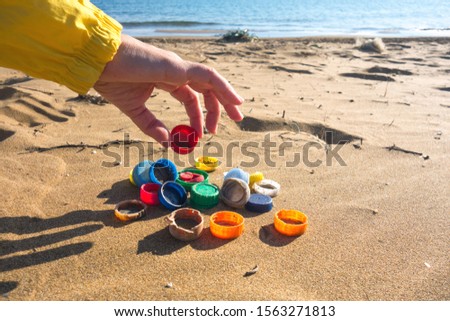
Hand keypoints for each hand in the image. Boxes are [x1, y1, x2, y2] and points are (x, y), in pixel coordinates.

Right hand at [94, 35, 243, 144]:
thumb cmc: (112, 79)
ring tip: (238, 112)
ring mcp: (177, 67)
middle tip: (232, 123)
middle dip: (221, 106)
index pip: (192, 97)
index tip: (204, 134)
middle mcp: (176, 71)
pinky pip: (207, 75)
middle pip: (206, 88)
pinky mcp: (176, 66)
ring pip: (211, 81)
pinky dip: (223, 86)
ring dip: (226, 96)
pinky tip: (234, 99)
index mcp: (167, 79)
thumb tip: (167, 142)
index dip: (201, 115)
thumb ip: (151, 125)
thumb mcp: (135, 109)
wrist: (98, 63)